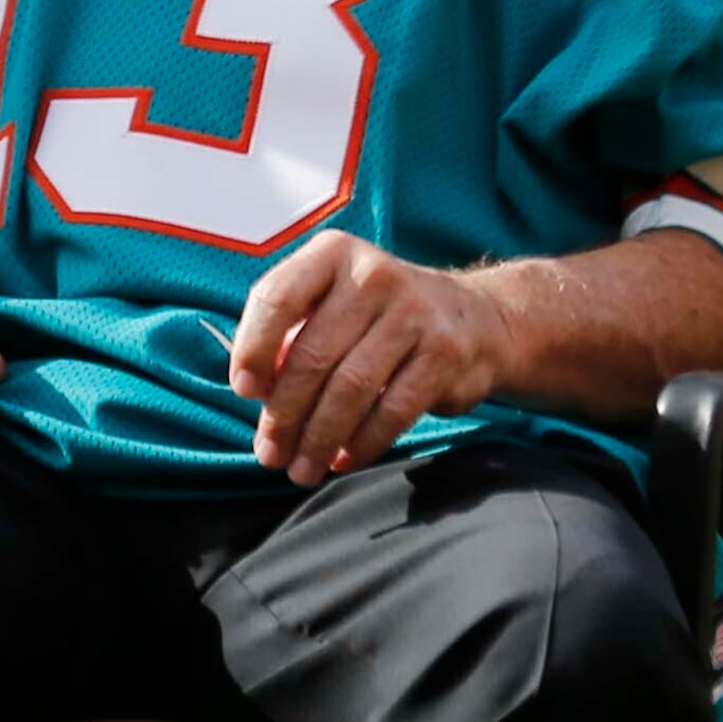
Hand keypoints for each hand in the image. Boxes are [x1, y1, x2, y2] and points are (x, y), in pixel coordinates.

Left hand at [230, 231, 509, 486]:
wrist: (478, 318)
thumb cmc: (383, 316)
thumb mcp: (336, 303)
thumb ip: (293, 334)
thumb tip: (258, 389)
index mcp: (333, 254)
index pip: (277, 297)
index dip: (253, 348)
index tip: (244, 391)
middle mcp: (373, 275)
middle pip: (312, 354)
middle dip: (284, 413)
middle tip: (270, 452)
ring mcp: (413, 313)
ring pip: (350, 388)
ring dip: (318, 437)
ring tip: (301, 467)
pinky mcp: (443, 354)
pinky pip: (391, 410)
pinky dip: (361, 443)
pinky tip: (342, 459)